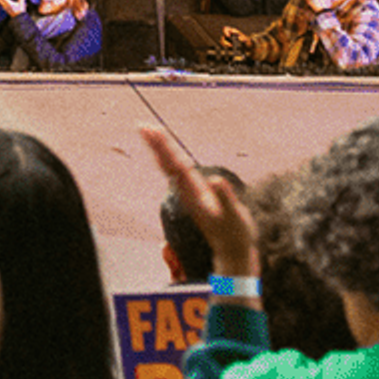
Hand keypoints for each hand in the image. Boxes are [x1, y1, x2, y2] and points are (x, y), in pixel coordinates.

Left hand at [137, 124, 256, 278]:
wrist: (232, 252)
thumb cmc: (235, 234)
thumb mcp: (234, 217)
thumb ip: (226, 199)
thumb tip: (216, 181)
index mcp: (195, 191)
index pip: (177, 164)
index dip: (165, 147)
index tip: (154, 132)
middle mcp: (188, 192)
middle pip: (169, 164)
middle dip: (157, 145)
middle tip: (142, 126)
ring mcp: (190, 194)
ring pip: (171, 168)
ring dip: (161, 150)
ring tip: (151, 134)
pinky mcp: (194, 196)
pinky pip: (178, 174)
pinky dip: (171, 160)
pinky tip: (168, 155)